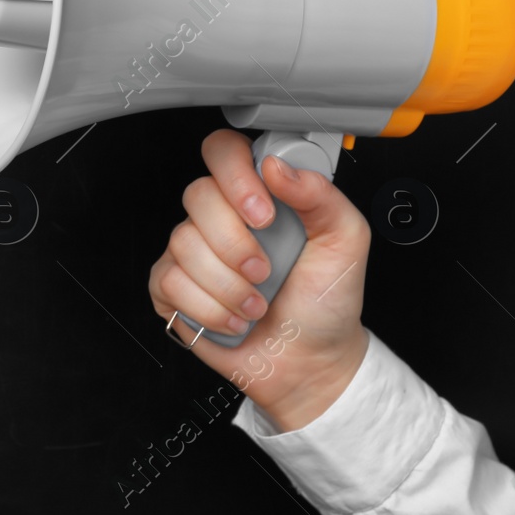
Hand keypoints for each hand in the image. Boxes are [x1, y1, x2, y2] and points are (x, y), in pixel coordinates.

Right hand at [148, 129, 371, 430]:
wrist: (310, 363)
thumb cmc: (326, 304)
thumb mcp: (346, 243)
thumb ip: (321, 195)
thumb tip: (278, 167)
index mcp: (260, 196)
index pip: (224, 151)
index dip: (235, 176)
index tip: (263, 215)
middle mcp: (222, 217)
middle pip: (198, 195)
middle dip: (235, 243)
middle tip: (264, 270)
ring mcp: (192, 251)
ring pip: (183, 244)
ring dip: (228, 286)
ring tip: (256, 303)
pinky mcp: (171, 287)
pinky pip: (168, 281)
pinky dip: (208, 308)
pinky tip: (232, 317)